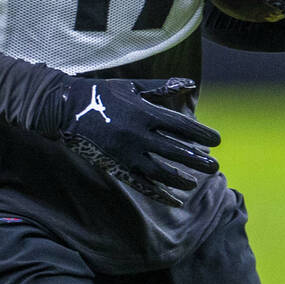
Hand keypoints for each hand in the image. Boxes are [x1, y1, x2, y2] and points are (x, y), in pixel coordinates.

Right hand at [51, 76, 220, 206]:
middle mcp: (137, 135)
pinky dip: (158, 194)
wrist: (67, 109)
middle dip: (197, 160)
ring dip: (180, 179)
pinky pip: (141, 184)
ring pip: (160, 172)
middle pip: (174, 151)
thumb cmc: (104, 93)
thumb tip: (191, 83)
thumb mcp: (134, 86)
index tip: (217, 140)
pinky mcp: (116, 167)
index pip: (180, 126)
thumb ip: (163, 87)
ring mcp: (126, 154)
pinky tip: (174, 199)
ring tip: (196, 182)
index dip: (201, 134)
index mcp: (144, 113)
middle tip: (216, 166)